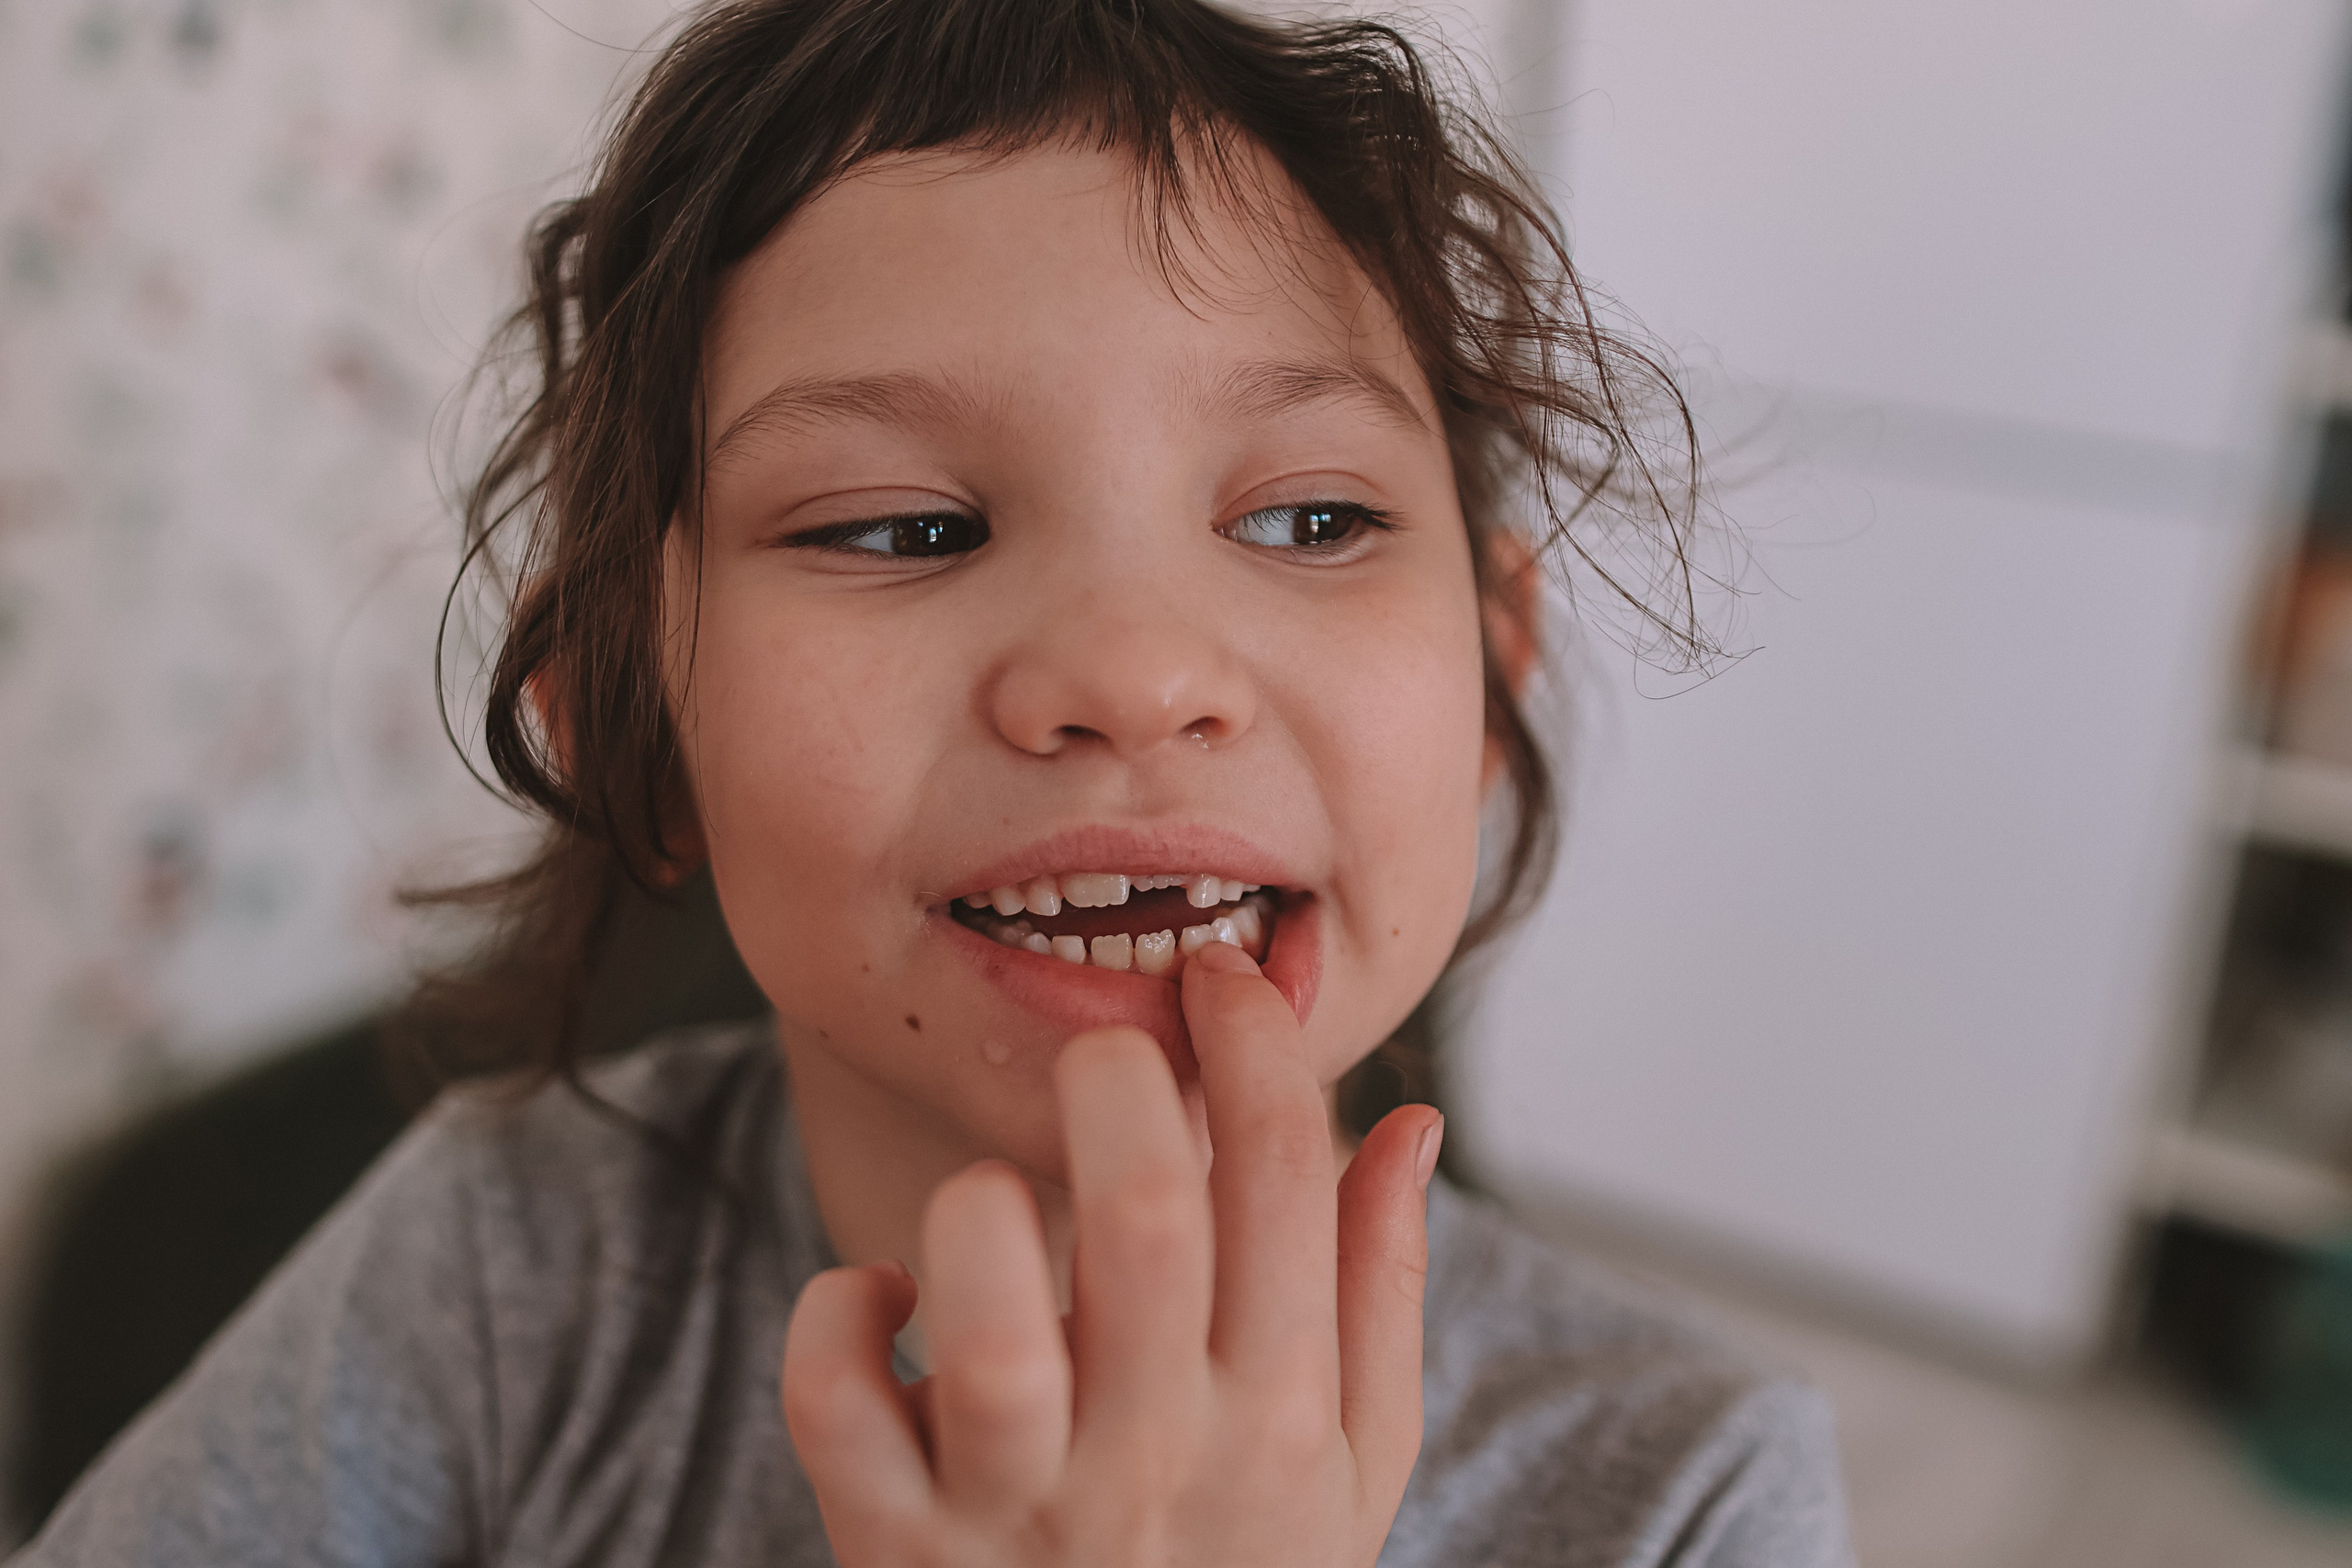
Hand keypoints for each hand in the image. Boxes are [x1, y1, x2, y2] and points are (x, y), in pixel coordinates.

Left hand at [781, 940, 1443, 1566]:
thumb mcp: (1359, 1457)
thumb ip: (1384, 1287)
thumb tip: (1408, 1120)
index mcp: (1282, 1411)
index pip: (1287, 1173)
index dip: (1255, 1040)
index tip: (1220, 980)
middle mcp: (1157, 1455)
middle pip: (1146, 1212)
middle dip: (1121, 1078)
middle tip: (1105, 1046)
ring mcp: (1021, 1508)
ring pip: (990, 1315)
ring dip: (979, 1211)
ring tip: (993, 1207)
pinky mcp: (897, 1546)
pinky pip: (835, 1402)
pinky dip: (839, 1316)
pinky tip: (888, 1302)